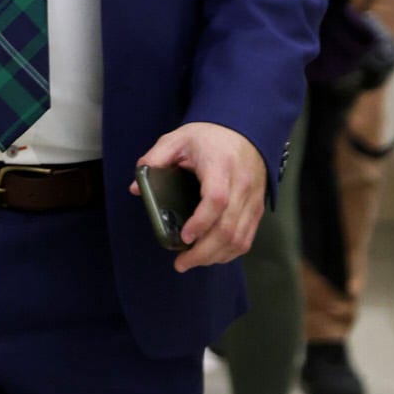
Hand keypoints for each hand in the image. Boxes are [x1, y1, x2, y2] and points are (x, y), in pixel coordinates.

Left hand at [132, 122, 266, 272]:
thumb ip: (154, 159)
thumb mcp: (176, 139)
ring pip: (239, 237)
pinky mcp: (256, 208)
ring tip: (192, 262)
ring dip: (216, 256)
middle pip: (228, 227)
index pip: (216, 199)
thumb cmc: (208, 136)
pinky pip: (247, 237)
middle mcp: (241, 185)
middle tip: (181, 263)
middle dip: (204, 251)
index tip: (183, 237)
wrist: (244, 130)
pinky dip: (230, 251)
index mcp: (220, 166)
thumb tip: (137, 188)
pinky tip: (212, 256)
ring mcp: (252, 199)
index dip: (201, 222)